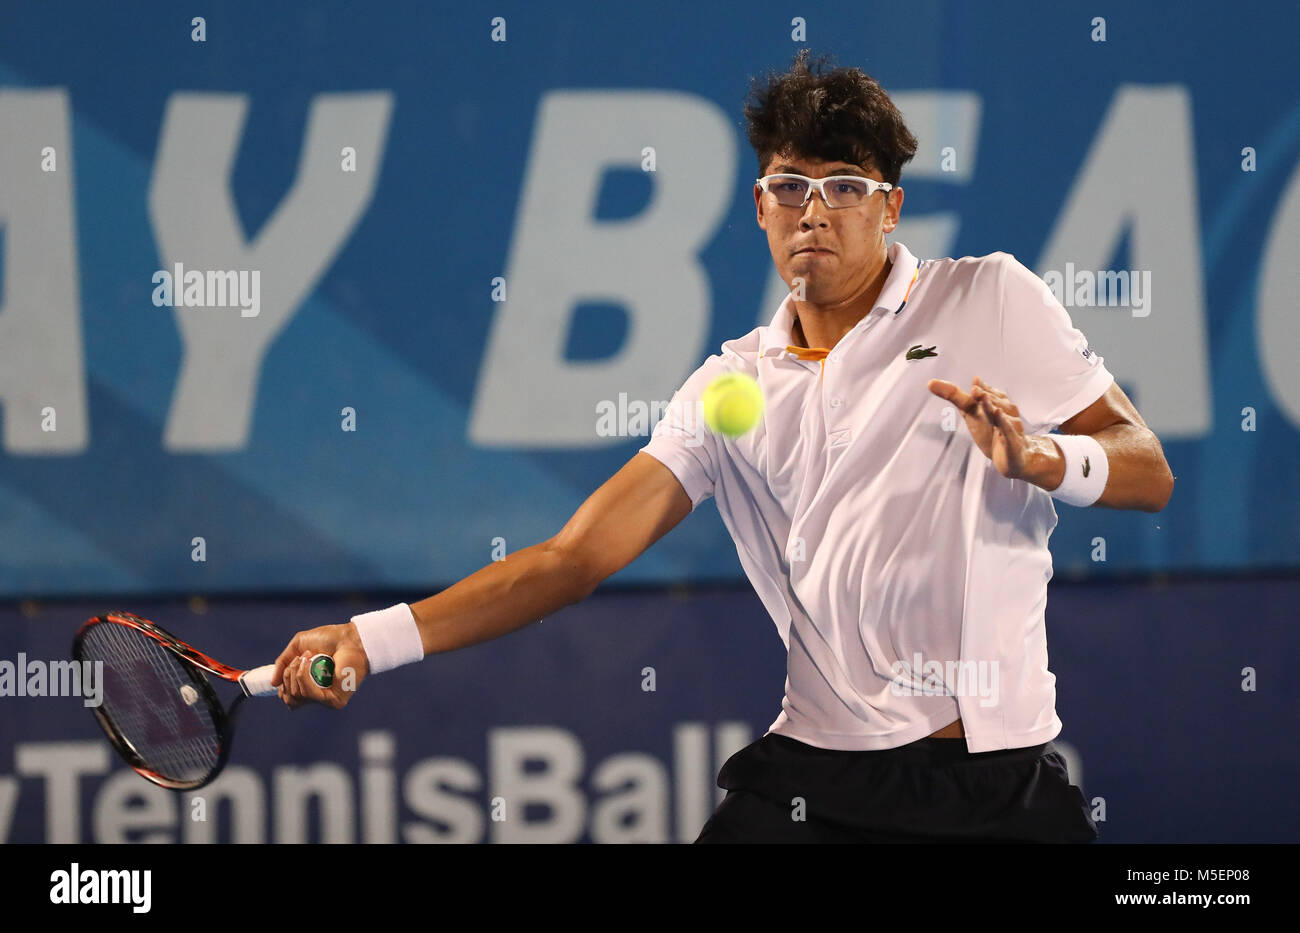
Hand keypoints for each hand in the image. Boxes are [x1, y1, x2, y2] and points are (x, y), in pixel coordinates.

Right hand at [271, 622, 369, 709]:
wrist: (349, 637)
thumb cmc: (329, 639)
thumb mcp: (298, 646)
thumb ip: (282, 663)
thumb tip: (273, 684)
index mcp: (310, 686)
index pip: (289, 699)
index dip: (283, 688)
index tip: (288, 670)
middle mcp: (318, 695)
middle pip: (290, 698)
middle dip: (288, 676)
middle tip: (299, 659)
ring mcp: (326, 699)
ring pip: (297, 695)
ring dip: (297, 672)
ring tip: (308, 656)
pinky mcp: (335, 700)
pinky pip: (310, 694)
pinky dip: (305, 676)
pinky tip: (310, 662)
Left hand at [927, 376, 1043, 480]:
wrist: (1012, 456)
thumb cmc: (991, 431)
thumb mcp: (970, 413)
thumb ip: (954, 396)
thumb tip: (930, 382)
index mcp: (994, 402)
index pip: (987, 392)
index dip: (981, 388)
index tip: (974, 381)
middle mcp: (1004, 411)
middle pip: (993, 401)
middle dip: (984, 395)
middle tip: (974, 389)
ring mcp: (1010, 425)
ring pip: (1001, 414)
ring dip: (992, 406)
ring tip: (983, 397)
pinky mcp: (1012, 440)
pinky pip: (1007, 430)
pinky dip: (1003, 422)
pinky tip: (998, 414)